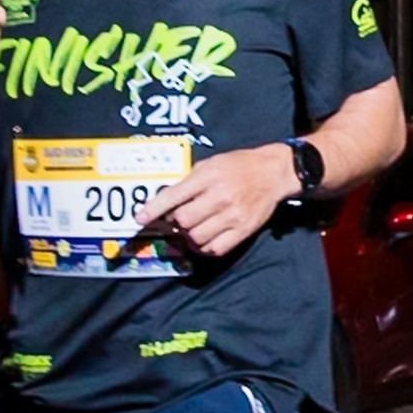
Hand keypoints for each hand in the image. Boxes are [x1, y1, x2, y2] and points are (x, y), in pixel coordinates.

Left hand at [139, 143, 298, 259]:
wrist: (273, 173)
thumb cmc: (238, 165)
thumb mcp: (211, 164)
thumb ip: (189, 182)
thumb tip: (166, 201)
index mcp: (208, 177)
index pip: (174, 196)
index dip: (153, 209)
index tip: (140, 219)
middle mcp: (220, 197)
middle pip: (183, 221)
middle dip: (175, 222)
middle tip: (179, 218)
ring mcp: (233, 216)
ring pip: (197, 238)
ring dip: (188, 237)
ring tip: (192, 228)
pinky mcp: (243, 230)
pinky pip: (215, 249)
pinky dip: (203, 248)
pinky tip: (203, 240)